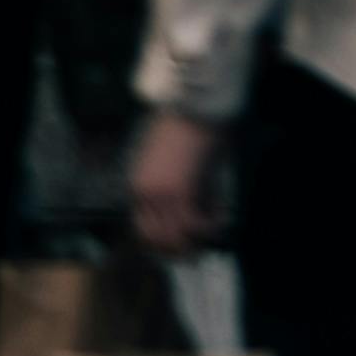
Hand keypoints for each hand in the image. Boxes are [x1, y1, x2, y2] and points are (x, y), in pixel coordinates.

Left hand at [130, 111, 230, 255]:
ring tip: (209, 239)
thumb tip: (188, 211)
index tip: (178, 245)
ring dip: (192, 243)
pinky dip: (207, 227)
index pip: (141, 230)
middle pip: (154, 240)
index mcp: (137, 187)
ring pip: (172, 237)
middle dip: (175, 250)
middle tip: (195, 252)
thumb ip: (173, 187)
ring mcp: (160, 195)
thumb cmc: (186, 124)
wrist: (196, 102)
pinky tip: (218, 221)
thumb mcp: (171, 161)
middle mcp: (144, 195)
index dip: (160, 243)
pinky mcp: (181, 191)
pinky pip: (193, 223)